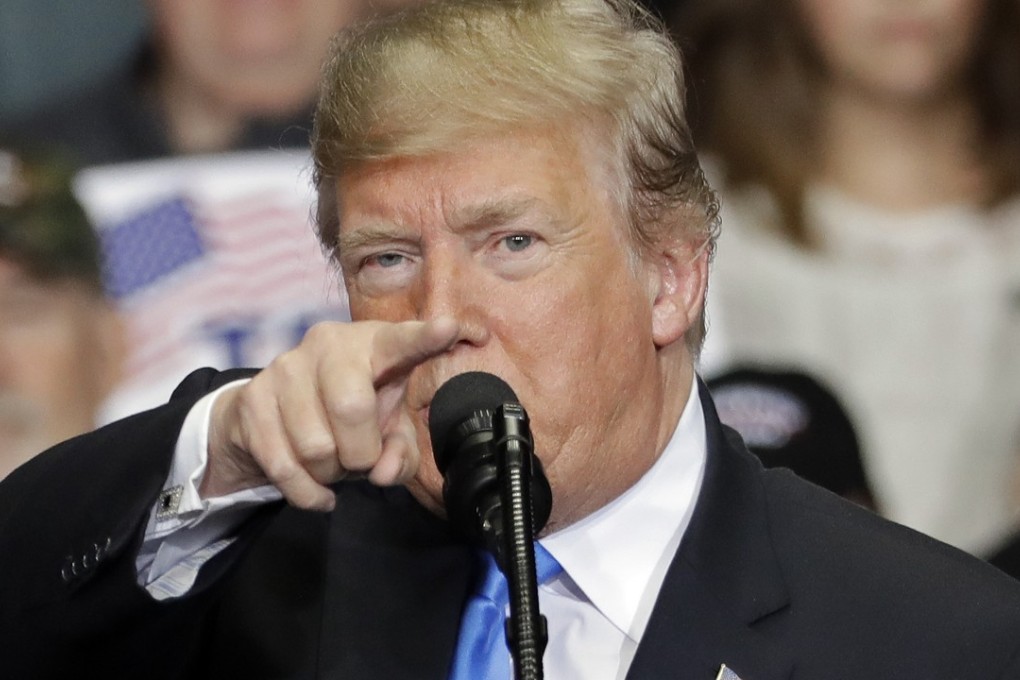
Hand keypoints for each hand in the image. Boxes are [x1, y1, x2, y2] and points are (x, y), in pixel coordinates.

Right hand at [201, 317, 459, 510]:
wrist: (271, 413)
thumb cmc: (347, 414)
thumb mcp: (386, 431)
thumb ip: (400, 453)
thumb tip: (382, 473)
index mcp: (372, 343)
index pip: (400, 341)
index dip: (424, 338)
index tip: (449, 328)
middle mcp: (327, 343)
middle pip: (351, 407)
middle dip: (361, 452)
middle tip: (359, 458)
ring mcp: (285, 368)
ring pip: (316, 446)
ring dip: (330, 472)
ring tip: (331, 460)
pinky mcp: (252, 399)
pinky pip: (284, 467)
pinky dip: (308, 493)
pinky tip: (318, 490)